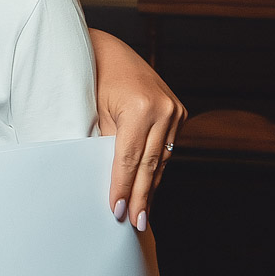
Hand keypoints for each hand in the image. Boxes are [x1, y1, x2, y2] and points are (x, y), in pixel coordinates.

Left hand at [89, 29, 184, 233]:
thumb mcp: (97, 114)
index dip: (123, 187)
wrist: (110, 52)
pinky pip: (167, 148)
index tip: (118, 211)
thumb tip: (113, 180)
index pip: (129, 158)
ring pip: (162, 159)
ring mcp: (176, 110)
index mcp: (141, 108)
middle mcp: (164, 109)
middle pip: (150, 163)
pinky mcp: (179, 112)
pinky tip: (150, 187)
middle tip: (135, 223)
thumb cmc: (95, 80)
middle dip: (141, 196)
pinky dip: (157, 168)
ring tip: (143, 212)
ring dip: (151, 186)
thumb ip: (107, 145)